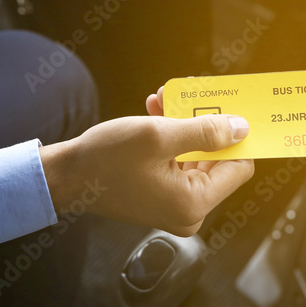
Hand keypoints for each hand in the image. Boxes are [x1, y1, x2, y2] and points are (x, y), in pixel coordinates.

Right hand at [40, 87, 253, 234]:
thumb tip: (241, 129)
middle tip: (193, 95)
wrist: (65, 176)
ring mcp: (174, 205)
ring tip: (167, 98)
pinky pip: (178, 162)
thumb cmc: (105, 159)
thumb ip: (206, 131)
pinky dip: (171, 137)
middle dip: (205, 124)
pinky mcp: (161, 196)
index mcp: (194, 203)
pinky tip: (157, 111)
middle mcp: (188, 211)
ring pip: (196, 156)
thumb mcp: (160, 136)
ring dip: (185, 125)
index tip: (232, 109)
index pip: (239, 166)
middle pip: (217, 160)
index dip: (237, 136)